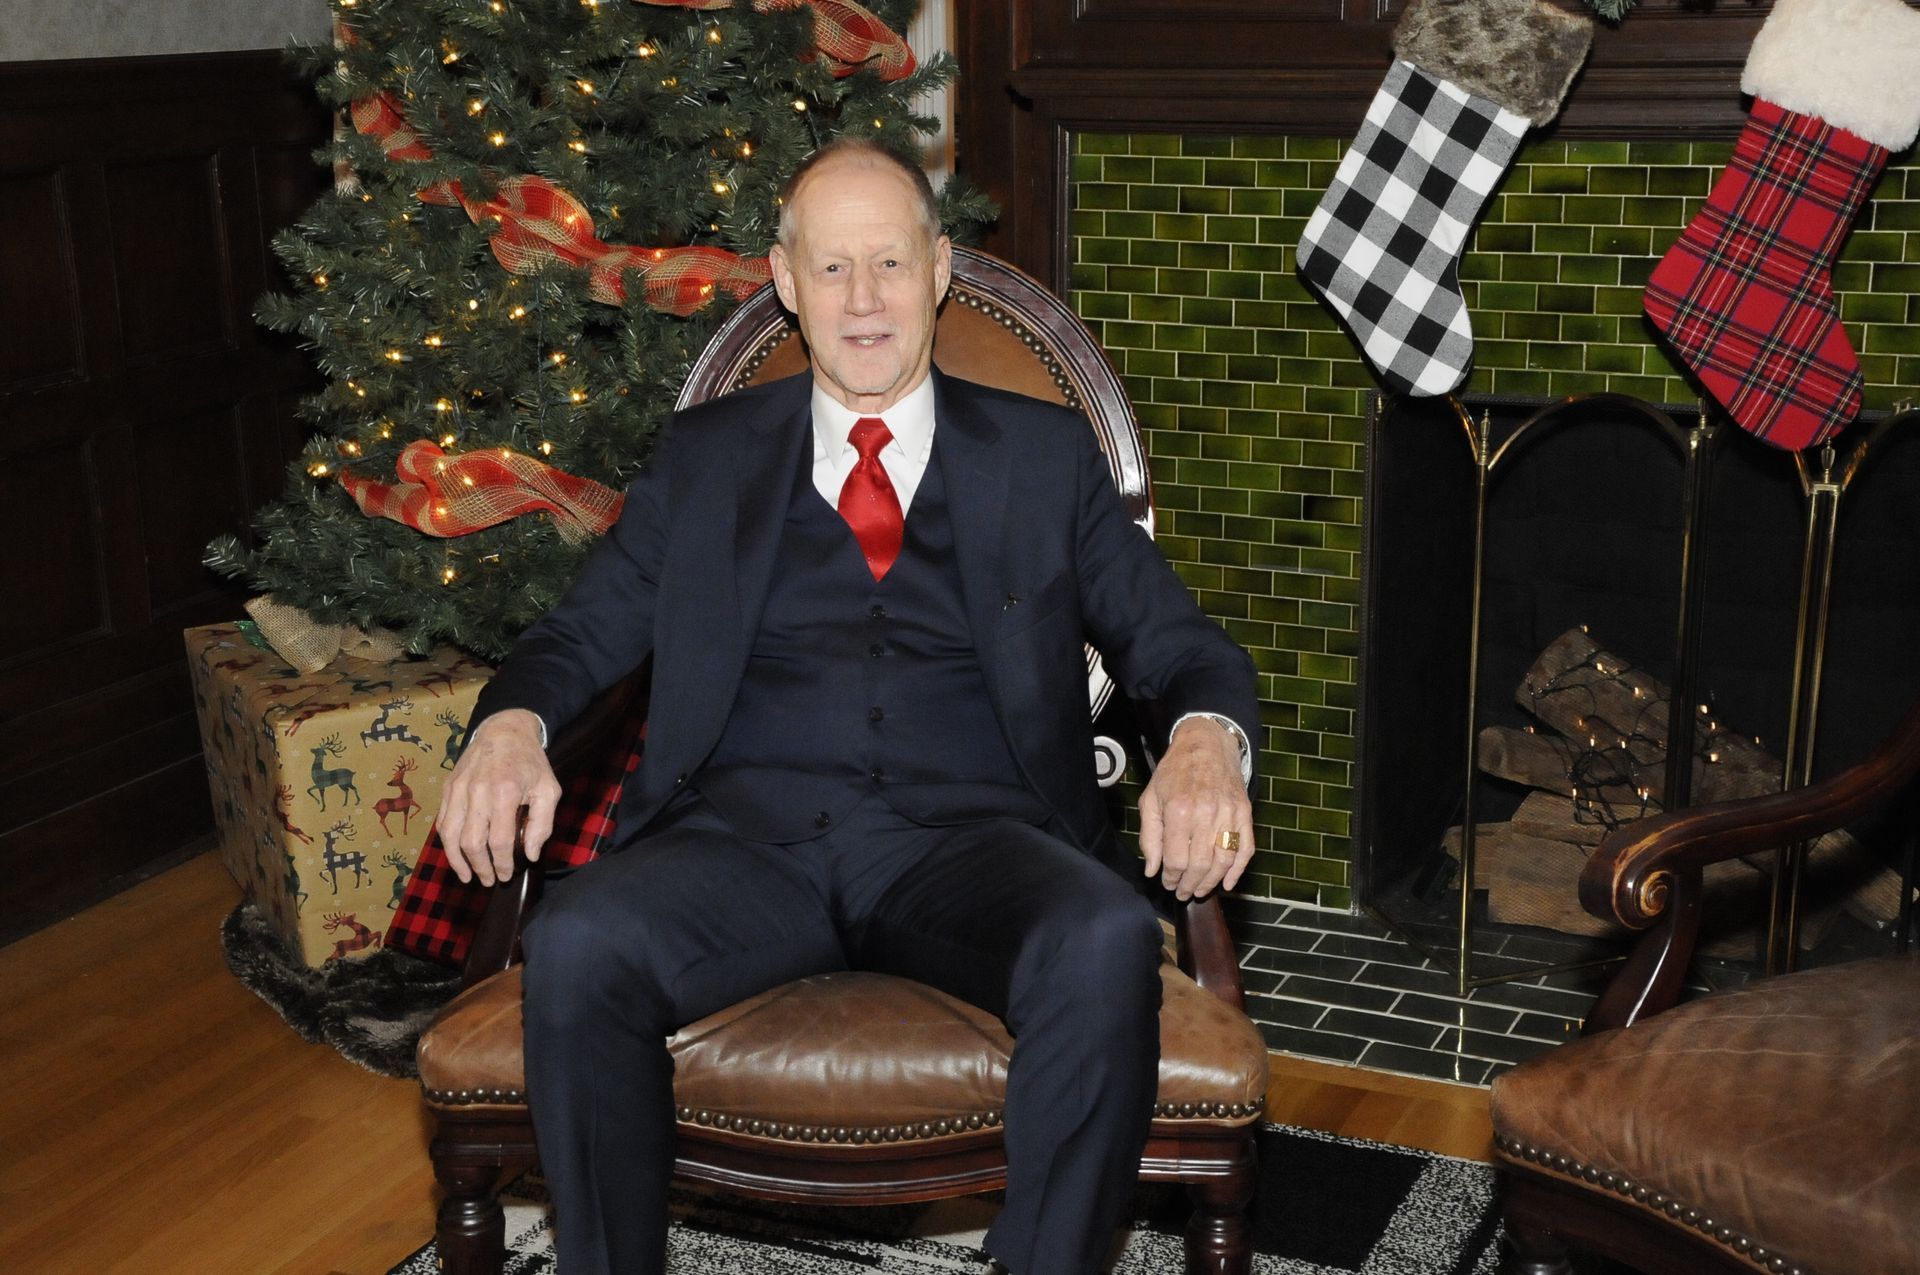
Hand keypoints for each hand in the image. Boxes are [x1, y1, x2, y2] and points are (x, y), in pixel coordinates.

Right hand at [436, 709, 562, 885]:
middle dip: (480, 867)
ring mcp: (458, 789)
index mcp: (505, 792)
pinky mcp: (448, 787)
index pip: (500, 840)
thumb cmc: (530, 762)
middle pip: (471, 842)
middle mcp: (477, 791)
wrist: (504, 730)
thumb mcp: (549, 790)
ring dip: (457, 861)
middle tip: (489, 880)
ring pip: (450, 835)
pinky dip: (447, 842)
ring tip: (468, 876)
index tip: (507, 875)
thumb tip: (529, 855)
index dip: (502, 863)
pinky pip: (442, 821)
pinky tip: (456, 855)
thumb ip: (542, 824)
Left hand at [1139, 716, 1254, 900]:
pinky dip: (1239, 870)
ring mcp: (1229, 814)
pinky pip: (1246, 849)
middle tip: (1182, 893)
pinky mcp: (1245, 813)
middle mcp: (1206, 814)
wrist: (1206, 745)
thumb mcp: (1150, 799)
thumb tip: (1152, 870)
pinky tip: (1228, 882)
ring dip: (1212, 882)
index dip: (1171, 878)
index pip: (1176, 859)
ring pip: (1224, 861)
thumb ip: (1149, 836)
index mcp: (1179, 811)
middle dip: (1190, 885)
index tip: (1167, 883)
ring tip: (1200, 890)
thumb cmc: (1174, 772)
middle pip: (1200, 865)